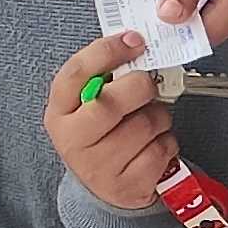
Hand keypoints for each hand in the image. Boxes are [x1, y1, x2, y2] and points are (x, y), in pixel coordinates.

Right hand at [47, 32, 181, 210]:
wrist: (106, 186)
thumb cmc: (103, 133)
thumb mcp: (90, 104)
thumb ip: (105, 76)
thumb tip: (136, 44)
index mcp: (59, 111)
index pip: (77, 73)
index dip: (108, 51)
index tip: (135, 41)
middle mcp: (72, 140)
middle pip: (112, 103)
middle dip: (141, 87)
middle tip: (148, 86)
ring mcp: (98, 167)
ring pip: (144, 125)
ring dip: (159, 116)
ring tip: (150, 120)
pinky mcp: (126, 186)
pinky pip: (161, 150)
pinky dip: (167, 142)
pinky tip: (154, 144)